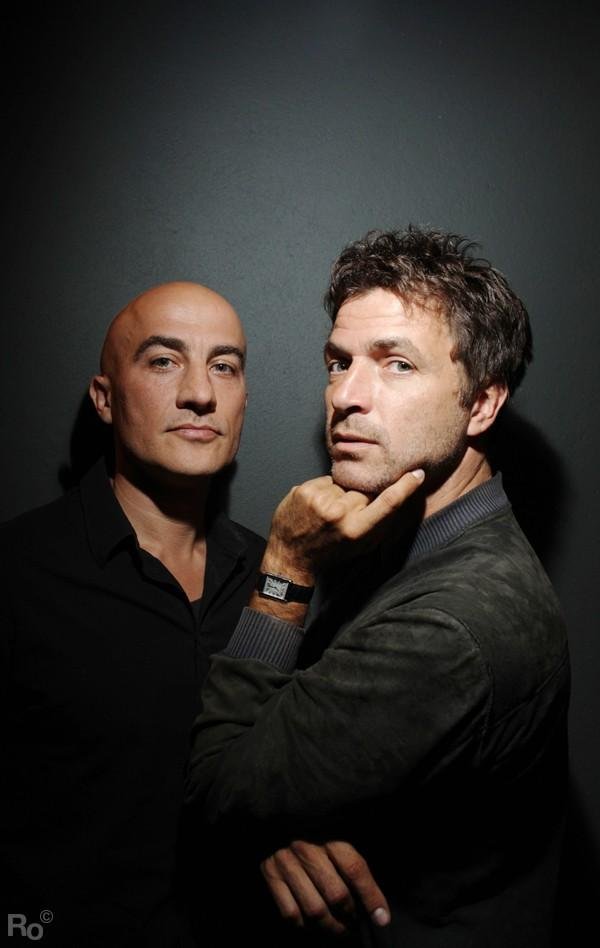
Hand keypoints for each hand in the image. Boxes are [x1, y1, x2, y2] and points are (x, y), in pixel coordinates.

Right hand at [261, 839, 389, 935]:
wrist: (278, 834)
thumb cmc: (318, 849)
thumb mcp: (339, 853)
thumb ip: (357, 877)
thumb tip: (380, 916)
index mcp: (330, 837)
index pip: (355, 869)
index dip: (371, 897)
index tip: (381, 918)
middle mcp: (307, 848)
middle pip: (336, 894)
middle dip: (349, 915)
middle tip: (353, 922)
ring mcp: (286, 861)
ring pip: (315, 910)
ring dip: (330, 927)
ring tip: (338, 928)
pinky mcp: (270, 875)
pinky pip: (291, 914)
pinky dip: (304, 926)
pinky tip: (311, 922)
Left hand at [262, 469, 424, 583]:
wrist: (290, 556)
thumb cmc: (329, 552)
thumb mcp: (360, 546)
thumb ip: (379, 524)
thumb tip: (399, 496)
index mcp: (357, 530)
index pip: (387, 503)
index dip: (405, 487)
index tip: (416, 474)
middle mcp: (339, 513)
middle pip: (363, 491)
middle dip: (359, 499)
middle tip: (344, 516)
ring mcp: (319, 500)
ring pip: (343, 485)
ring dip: (339, 495)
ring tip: (327, 513)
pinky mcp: (304, 491)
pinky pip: (325, 481)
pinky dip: (323, 491)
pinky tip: (316, 507)